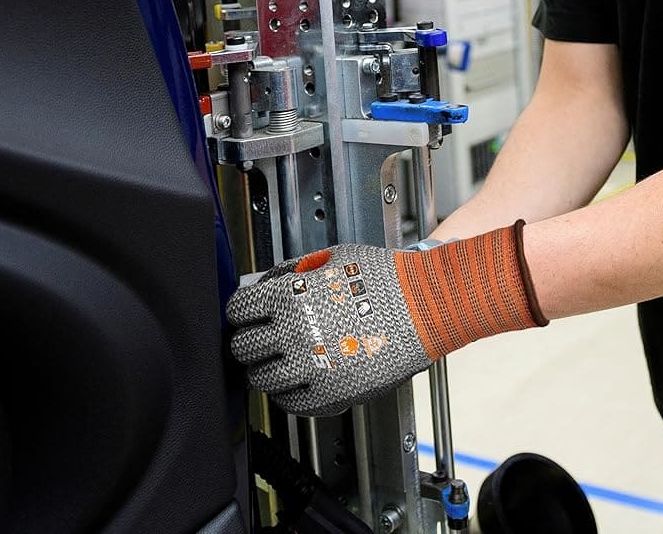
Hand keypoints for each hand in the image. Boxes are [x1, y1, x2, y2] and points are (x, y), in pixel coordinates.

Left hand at [226, 223, 545, 415]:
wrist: (425, 305)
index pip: (237, 311)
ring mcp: (310, 366)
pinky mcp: (331, 392)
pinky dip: (289, 395)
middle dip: (248, 343)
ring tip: (277, 365)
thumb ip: (288, 273)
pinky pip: (292, 403)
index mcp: (287, 296)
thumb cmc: (383, 278)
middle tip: (259, 343)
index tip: (246, 318)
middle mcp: (292, 332)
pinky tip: (298, 382)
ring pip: (261, 380)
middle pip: (243, 348)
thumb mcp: (328, 259)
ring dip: (264, 372)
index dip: (240, 314)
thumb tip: (261, 286)